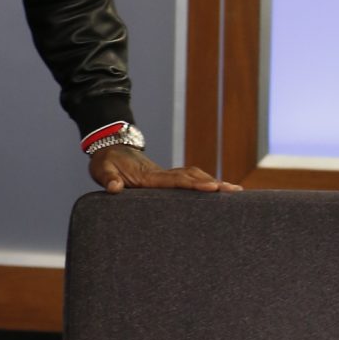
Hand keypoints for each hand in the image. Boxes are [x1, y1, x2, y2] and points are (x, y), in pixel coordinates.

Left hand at [87, 148, 241, 194]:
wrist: (110, 148)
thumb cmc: (106, 162)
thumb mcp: (103, 170)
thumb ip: (109, 179)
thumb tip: (114, 188)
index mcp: (149, 176)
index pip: (176, 181)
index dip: (194, 184)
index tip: (213, 188)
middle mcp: (162, 174)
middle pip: (192, 177)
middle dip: (214, 184)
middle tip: (235, 191)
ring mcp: (166, 175)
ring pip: (194, 177)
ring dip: (213, 182)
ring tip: (235, 192)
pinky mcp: (166, 178)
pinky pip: (189, 180)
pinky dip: (205, 183)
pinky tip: (218, 191)